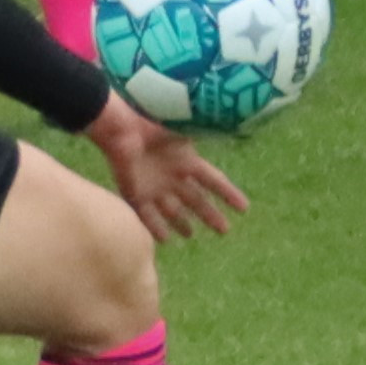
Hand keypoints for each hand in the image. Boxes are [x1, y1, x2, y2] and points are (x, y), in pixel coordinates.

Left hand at [86, 90, 247, 240]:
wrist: (121, 130)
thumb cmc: (153, 125)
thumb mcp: (184, 130)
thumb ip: (205, 136)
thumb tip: (231, 135)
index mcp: (187, 160)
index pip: (213, 181)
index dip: (229, 194)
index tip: (244, 209)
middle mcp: (173, 176)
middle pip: (196, 200)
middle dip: (210, 215)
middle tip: (225, 231)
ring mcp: (154, 187)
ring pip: (172, 211)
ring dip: (181, 223)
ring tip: (190, 235)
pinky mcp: (135, 194)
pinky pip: (148, 216)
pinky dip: (156, 227)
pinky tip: (166, 239)